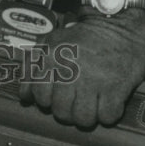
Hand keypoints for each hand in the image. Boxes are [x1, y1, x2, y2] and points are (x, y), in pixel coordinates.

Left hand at [19, 9, 144, 127]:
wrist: (119, 25)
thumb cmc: (84, 36)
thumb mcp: (52, 41)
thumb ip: (33, 65)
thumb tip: (25, 96)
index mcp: (52, 58)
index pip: (39, 96)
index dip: (46, 101)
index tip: (54, 97)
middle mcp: (70, 71)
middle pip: (61, 112)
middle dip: (67, 111)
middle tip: (74, 101)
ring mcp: (93, 81)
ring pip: (82, 119)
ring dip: (86, 116)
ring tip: (90, 105)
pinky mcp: (115, 88)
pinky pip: (106, 117)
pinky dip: (107, 114)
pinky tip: (106, 103)